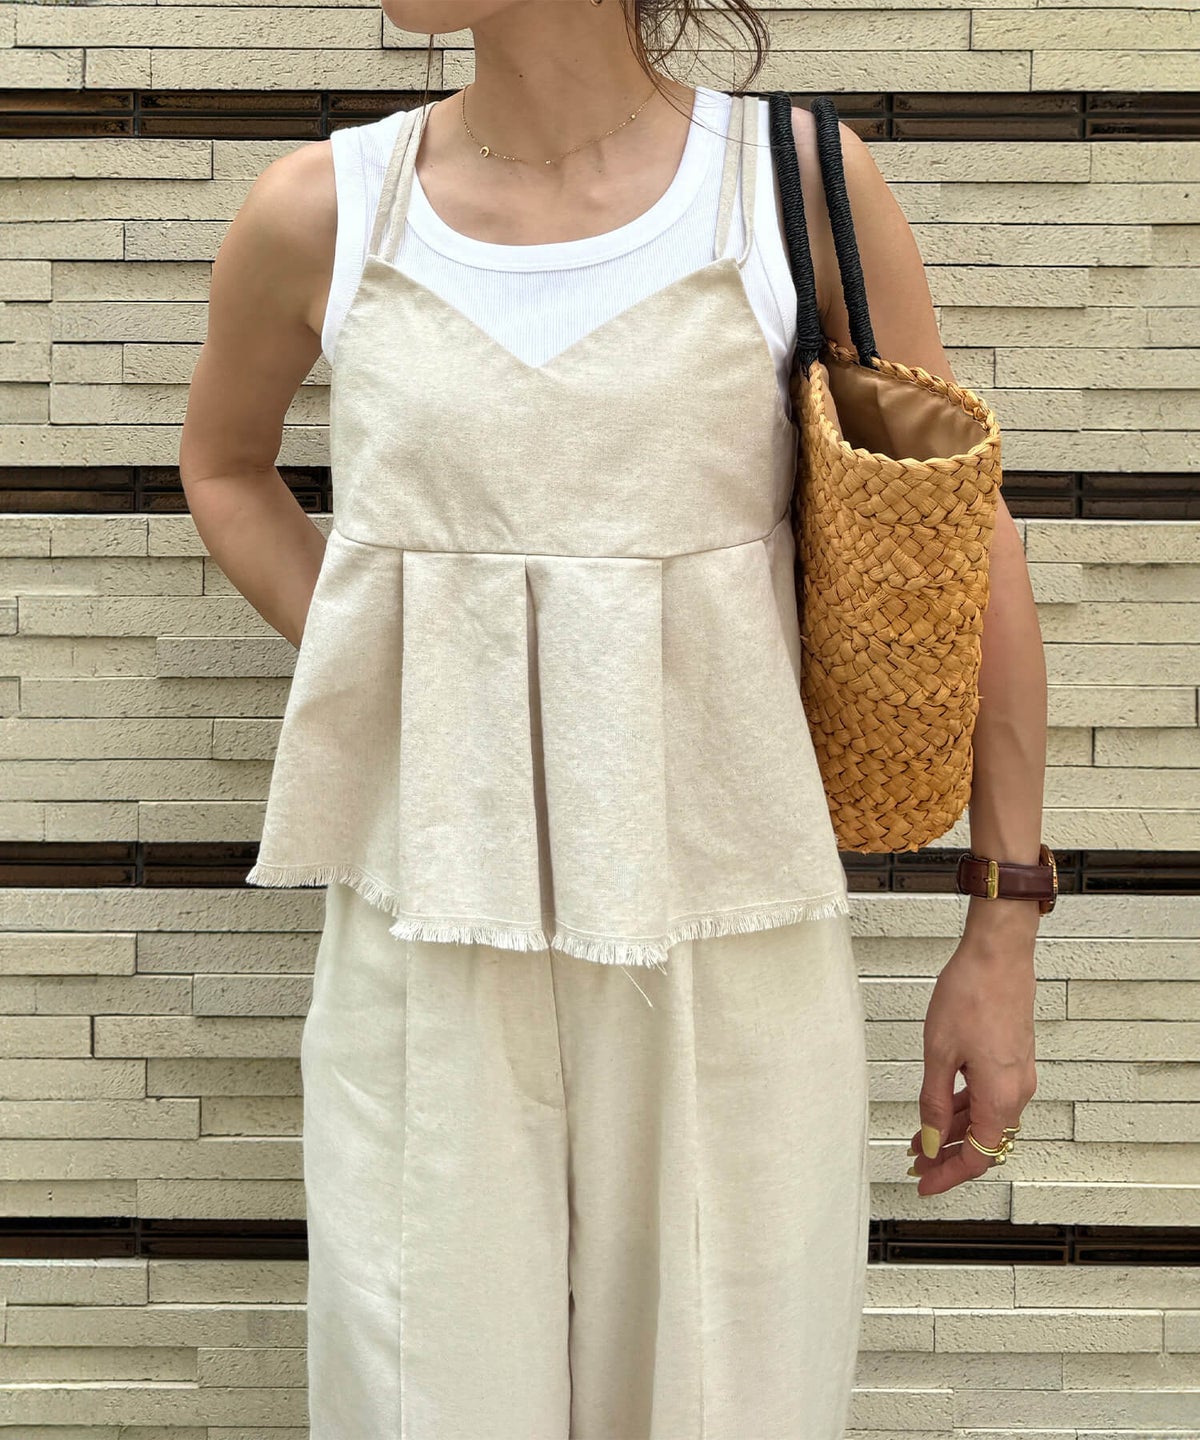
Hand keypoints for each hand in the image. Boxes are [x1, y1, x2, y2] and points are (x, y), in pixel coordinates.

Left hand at [907, 932, 1036, 1195]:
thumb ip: (933, 1103)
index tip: (924, 1183)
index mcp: (1001, 1097)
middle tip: (916, 1163)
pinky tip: (941, 1109)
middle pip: (984, 1143)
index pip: (978, 1157)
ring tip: (919, 1139)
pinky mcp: (1011, 1058)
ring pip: (985, 1119)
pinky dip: (964, 1109)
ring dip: (954, 1132)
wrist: (997, 955)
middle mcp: (1016, 1091)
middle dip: (948, 1156)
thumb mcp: (939, 1054)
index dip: (949, 1175)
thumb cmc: (971, 995)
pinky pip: (989, 1097)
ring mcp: (1016, 1074)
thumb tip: (930, 1141)